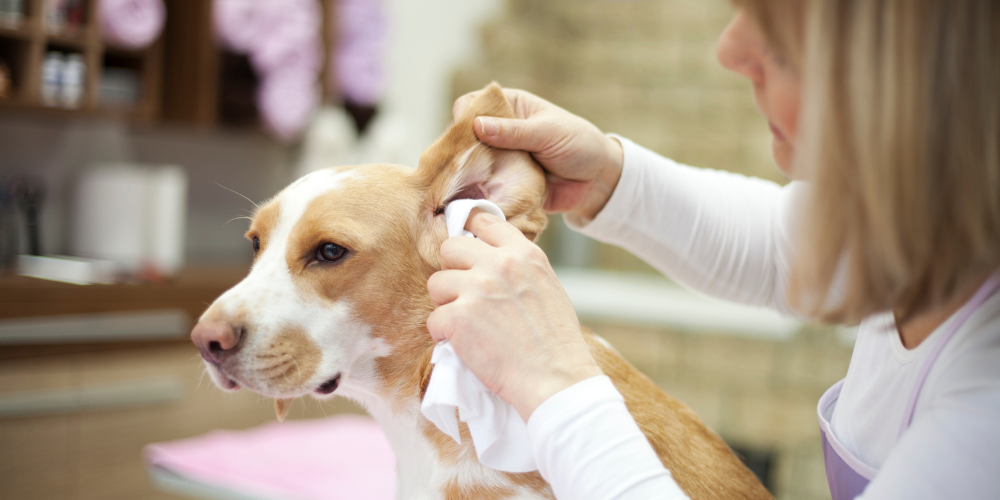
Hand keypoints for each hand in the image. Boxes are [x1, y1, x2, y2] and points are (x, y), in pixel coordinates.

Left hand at [426, 209, 603, 420]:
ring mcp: (476, 289)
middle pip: (450, 247)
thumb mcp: (546, 286)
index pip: (484, 221)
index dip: (469, 234)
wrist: (555, 378)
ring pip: (436, 283)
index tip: (466, 251)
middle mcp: (499, 264)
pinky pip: (433, 319)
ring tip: (466, 324)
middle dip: (452, 271)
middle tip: (463, 295)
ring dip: (445, 304)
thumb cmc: (555, 341)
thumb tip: (489, 260)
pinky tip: (464, 345)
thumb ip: (517, 268)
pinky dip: (443, 335)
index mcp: (524, 254)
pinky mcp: (458, 317)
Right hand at [452, 88, 623, 219]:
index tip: (461, 134)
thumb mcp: (547, 132)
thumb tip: (477, 125)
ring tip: (460, 186)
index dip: (463, 116)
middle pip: (465, 136)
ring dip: (467, 174)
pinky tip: (471, 200)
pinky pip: (484, 187)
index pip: (473, 103)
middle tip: (457, 166)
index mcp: (510, 107)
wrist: (598, 182)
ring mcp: (500, 159)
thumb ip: (513, 131)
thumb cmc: (578, 145)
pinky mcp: (504, 184)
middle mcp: (500, 131)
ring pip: (471, 164)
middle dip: (459, 150)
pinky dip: (479, 193)